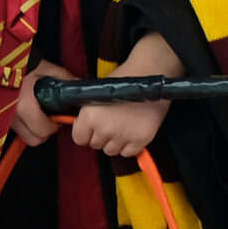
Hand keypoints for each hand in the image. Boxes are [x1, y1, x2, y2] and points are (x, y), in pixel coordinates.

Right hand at [13, 59, 73, 145]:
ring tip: (37, 113)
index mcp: (24, 106)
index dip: (54, 126)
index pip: (43, 131)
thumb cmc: (21, 63)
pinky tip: (26, 110)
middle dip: (44, 131)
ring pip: (24, 135)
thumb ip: (65, 79)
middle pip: (34, 139)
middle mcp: (11, 115)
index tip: (57, 117)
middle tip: (48, 117)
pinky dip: (23, 123)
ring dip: (33, 129)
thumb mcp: (46, 68)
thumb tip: (80, 87)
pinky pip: (15, 127)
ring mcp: (4, 116)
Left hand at [73, 30, 183, 158]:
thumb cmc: (122, 80)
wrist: (148, 75)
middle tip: (109, 124)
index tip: (91, 129)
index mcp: (90, 115)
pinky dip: (128, 146)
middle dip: (100, 137)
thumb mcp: (96, 93)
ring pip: (111, 151)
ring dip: (114, 142)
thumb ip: (88, 112)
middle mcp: (104, 127)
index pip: (79, 139)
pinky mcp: (141, 139)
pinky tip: (130, 132)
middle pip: (95, 145)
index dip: (85, 133)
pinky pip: (128, 153)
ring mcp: (123, 135)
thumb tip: (81, 125)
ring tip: (120, 127)